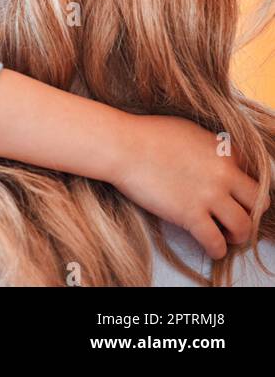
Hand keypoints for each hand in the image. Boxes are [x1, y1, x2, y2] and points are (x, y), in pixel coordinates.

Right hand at [111, 114, 267, 259]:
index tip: (237, 196)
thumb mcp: (189, 130)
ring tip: (228, 237)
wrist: (122, 146)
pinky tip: (213, 250)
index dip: (246, 189)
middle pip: (259, 203)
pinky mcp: (189, 215)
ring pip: (243, 226)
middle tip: (238, 217)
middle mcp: (224, 175)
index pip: (255, 176)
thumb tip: (214, 157)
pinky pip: (215, 241)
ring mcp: (208, 196)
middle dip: (252, 214)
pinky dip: (217, 250)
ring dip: (239, 236)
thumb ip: (210, 146)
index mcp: (224, 153)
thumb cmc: (146, 133)